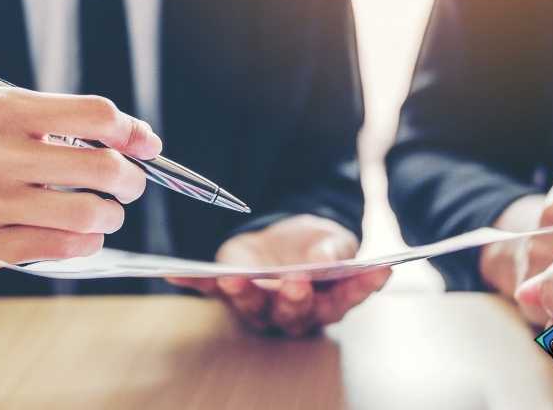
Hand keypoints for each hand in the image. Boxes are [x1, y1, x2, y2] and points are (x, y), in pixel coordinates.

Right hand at [0, 87, 161, 273]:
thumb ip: (65, 121)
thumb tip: (141, 138)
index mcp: (4, 111)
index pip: (95, 114)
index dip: (132, 131)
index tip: (145, 145)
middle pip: (102, 167)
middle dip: (132, 180)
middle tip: (129, 185)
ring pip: (87, 214)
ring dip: (111, 216)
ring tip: (104, 212)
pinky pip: (60, 248)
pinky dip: (86, 243)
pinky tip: (81, 235)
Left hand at [168, 215, 389, 336]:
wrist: (285, 239)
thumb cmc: (315, 245)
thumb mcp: (330, 239)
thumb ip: (334, 249)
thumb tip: (328, 256)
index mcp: (328, 299)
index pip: (347, 298)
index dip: (360, 288)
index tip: (378, 271)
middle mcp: (294, 310)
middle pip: (297, 313)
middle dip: (296, 298)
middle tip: (297, 282)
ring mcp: (261, 303)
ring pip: (254, 308)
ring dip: (245, 296)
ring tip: (237, 280)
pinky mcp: (232, 290)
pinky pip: (210, 290)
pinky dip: (193, 282)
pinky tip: (174, 274)